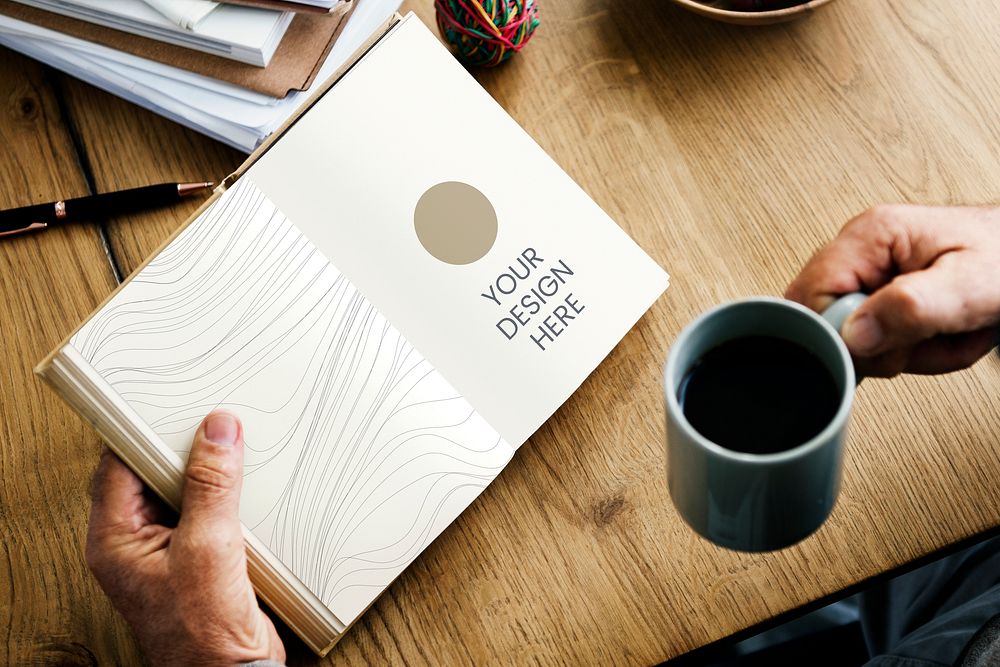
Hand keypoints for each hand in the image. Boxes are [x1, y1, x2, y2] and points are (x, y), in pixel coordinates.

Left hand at [86, 411, 284, 665]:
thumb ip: (211, 486)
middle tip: (211, 421)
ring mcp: (169, 550)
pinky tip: (249, 485)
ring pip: (183, 490)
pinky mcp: (200, 557)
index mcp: (116, 540)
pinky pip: (209, 510)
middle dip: (183, 448)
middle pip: (152, 474)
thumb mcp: (208, 547)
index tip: (176, 406)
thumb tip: (217, 432)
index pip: (119, 466)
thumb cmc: (202, 633)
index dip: (145, 432)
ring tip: (234, 448)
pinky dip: (228, 494)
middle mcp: (136, 543)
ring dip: (210, 472)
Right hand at [786, 204, 999, 376]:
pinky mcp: (884, 295)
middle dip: (881, 349)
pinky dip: (910, 352)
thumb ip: (911, 308)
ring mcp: (871, 273)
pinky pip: (876, 341)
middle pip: (827, 322)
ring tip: (945, 334)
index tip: (888, 344)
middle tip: (927, 337)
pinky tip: (937, 336)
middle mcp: (862, 251)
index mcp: (871, 236)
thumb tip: (853, 334)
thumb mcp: (971, 286)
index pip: (812, 297)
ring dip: (906, 353)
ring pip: (854, 339)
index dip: (843, 334)